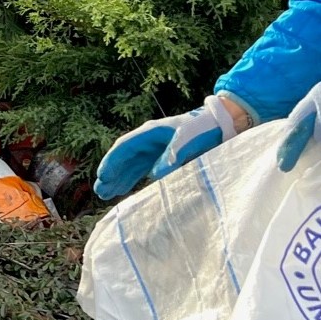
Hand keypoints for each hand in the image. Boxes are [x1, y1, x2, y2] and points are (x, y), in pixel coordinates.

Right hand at [94, 93, 246, 198]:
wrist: (220, 125)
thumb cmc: (202, 130)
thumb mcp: (187, 143)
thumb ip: (170, 159)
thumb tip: (152, 176)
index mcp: (150, 133)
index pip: (124, 147)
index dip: (112, 162)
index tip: (102, 176)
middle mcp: (149, 140)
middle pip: (125, 158)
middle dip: (111, 174)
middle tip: (100, 191)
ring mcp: (156, 148)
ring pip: (132, 165)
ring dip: (120, 178)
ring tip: (106, 193)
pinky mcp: (165, 157)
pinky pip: (143, 169)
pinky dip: (133, 179)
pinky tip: (126, 188)